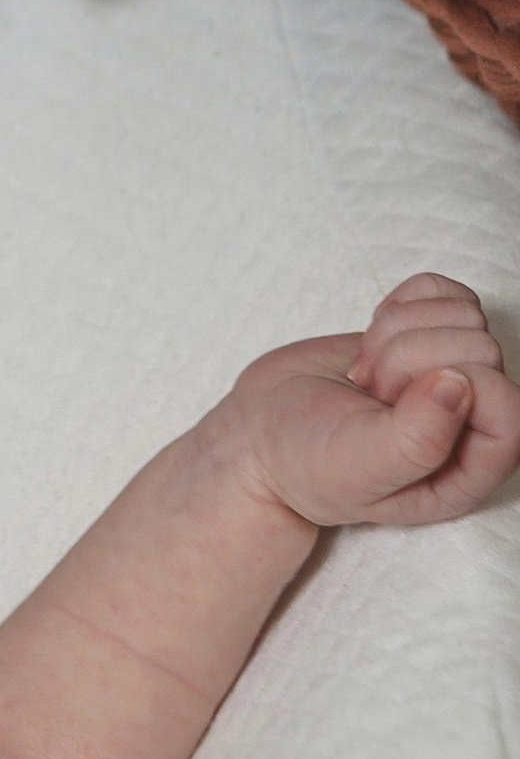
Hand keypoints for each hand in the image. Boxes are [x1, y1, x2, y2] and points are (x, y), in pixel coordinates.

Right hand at [228, 274, 519, 530]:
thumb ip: (416, 439)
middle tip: (370, 391)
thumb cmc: (308, 463)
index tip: (387, 399)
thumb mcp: (357, 468)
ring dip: (399, 330)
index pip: (504, 402)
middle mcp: (472, 421)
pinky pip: (444, 290)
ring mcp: (451, 374)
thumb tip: (460, 384)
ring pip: (464, 312)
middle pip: (480, 347)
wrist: (262, 434)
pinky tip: (373, 344)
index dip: (447, 382)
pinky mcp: (426, 335)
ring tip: (368, 374)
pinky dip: (401, 302)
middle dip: (410, 355)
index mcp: (469, 467)